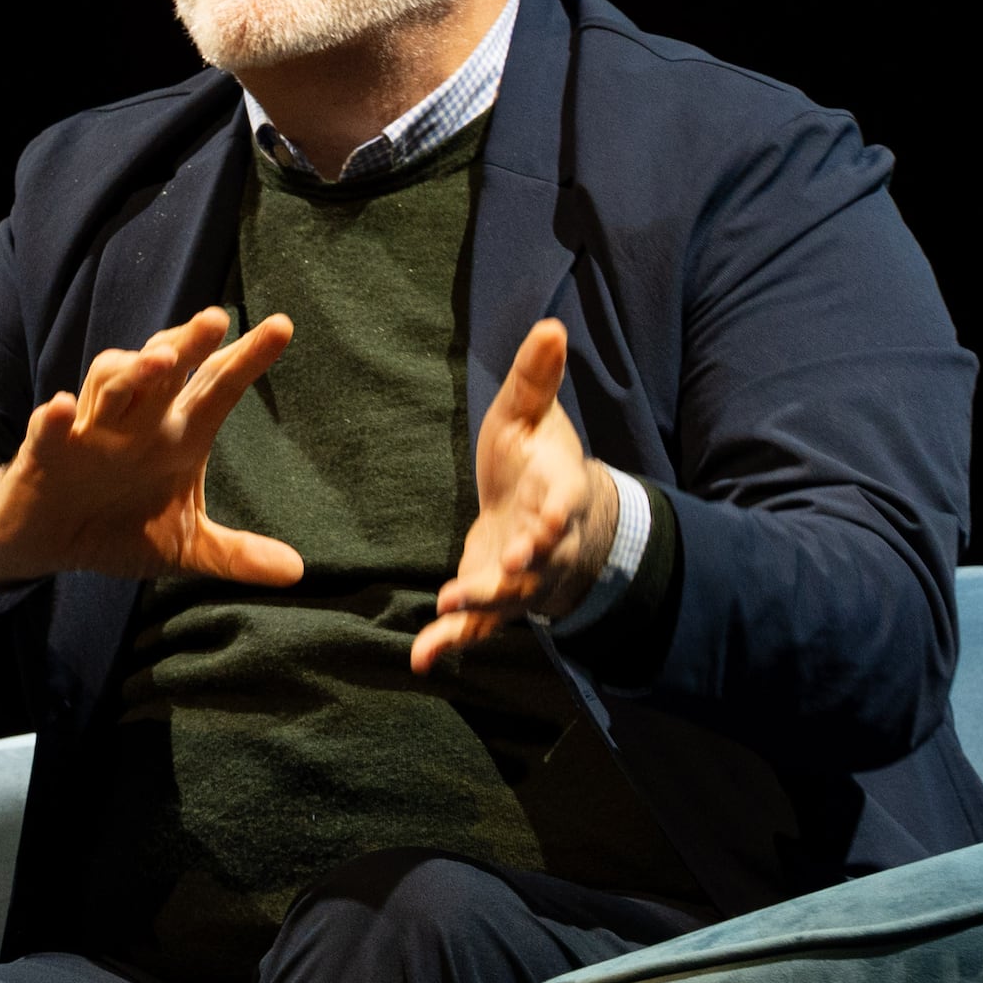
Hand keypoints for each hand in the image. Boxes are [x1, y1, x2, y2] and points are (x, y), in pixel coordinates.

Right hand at [0, 306, 304, 594]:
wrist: (48, 542)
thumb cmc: (120, 527)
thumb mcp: (183, 547)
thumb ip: (235, 554)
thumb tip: (296, 571)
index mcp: (175, 436)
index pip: (215, 388)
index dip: (245, 359)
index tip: (281, 326)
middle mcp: (135, 424)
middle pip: (163, 371)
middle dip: (187, 344)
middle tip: (215, 320)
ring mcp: (89, 434)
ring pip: (109, 387)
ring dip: (131, 372)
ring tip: (160, 361)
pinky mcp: (44, 455)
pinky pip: (49, 431)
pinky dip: (53, 419)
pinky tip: (61, 408)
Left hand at [412, 320, 618, 674]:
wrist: (543, 517)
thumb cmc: (535, 461)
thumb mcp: (531, 415)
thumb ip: (536, 378)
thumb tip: (550, 324)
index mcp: (558, 493)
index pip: (562, 503)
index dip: (554, 513)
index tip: (541, 519)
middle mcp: (546, 543)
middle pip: (539, 558)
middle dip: (524, 563)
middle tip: (504, 566)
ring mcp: (521, 579)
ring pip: (507, 598)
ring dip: (481, 605)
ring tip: (450, 607)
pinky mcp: (493, 601)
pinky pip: (474, 627)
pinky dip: (450, 643)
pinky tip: (420, 658)